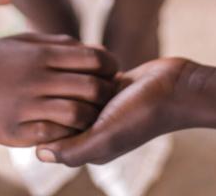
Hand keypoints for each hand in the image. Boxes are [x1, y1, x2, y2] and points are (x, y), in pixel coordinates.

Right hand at [0, 34, 119, 146]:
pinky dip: (67, 135)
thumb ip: (57, 44)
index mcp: (40, 53)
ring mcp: (25, 106)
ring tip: (89, 117)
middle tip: (107, 98)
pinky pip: (54, 137)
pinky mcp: (15, 132)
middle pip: (91, 87)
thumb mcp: (20, 41)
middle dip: (107, 93)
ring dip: (90, 117)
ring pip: (77, 115)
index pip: (93, 58)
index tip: (110, 72)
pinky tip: (66, 131)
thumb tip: (92, 49)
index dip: (110, 66)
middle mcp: (36, 78)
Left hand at [36, 57, 193, 164]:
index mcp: (90, 145)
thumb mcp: (105, 138)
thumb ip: (73, 150)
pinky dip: (87, 68)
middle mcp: (95, 128)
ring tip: (77, 68)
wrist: (177, 88)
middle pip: (61, 111)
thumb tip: (38, 154)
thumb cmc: (142, 115)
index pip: (54, 133)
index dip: (46, 115)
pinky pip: (88, 77)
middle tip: (62, 78)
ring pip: (73, 92)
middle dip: (59, 94)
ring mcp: (104, 106)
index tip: (48, 97)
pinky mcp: (112, 86)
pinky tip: (90, 60)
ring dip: (72, 78)